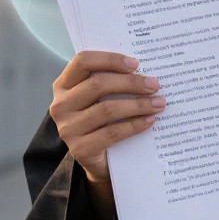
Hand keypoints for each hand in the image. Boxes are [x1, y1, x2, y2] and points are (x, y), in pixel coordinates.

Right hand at [49, 51, 164, 184]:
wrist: (98, 160)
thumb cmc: (103, 119)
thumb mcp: (101, 97)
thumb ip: (113, 81)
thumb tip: (145, 71)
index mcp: (64, 85)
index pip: (82, 62)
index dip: (110, 59)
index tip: (135, 64)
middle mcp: (61, 105)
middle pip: (97, 85)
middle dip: (130, 83)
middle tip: (154, 85)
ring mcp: (67, 128)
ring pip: (106, 110)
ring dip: (137, 105)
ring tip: (158, 103)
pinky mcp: (79, 149)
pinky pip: (111, 133)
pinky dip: (134, 125)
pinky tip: (149, 120)